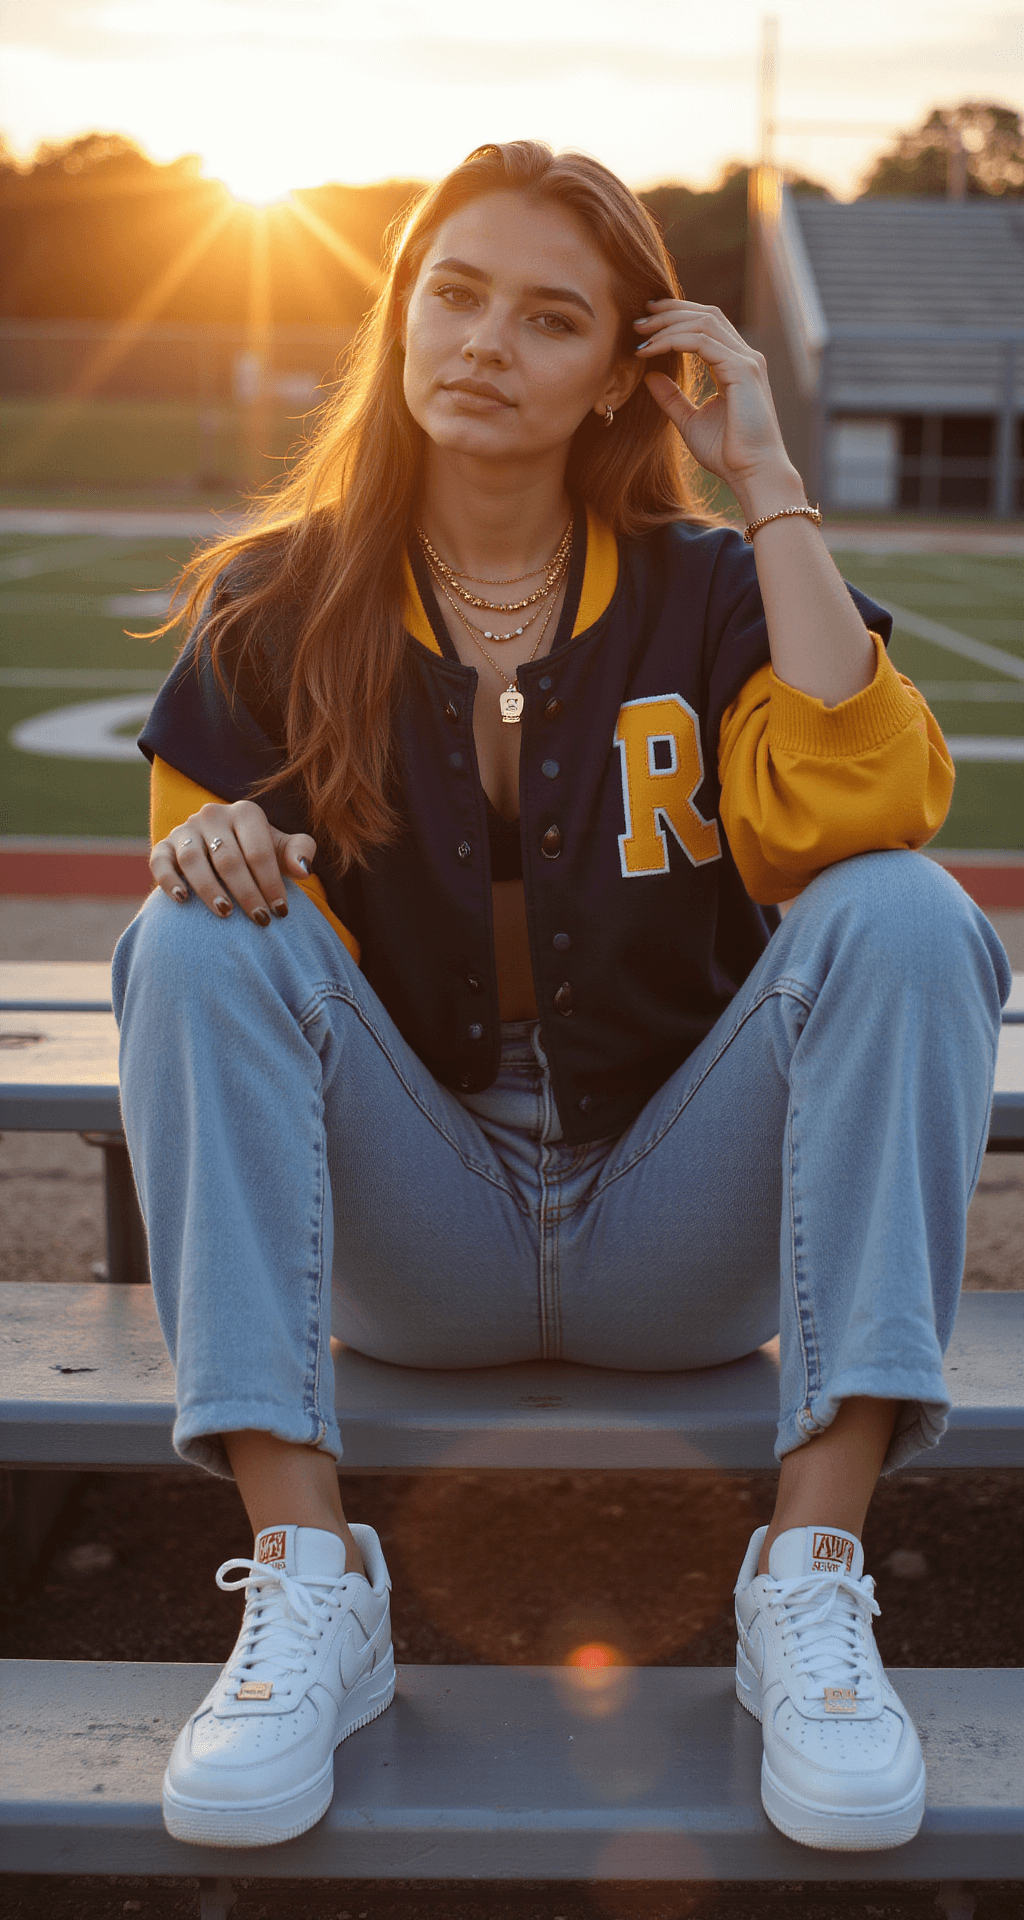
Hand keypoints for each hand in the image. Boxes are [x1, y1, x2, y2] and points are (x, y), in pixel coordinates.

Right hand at [150, 799, 316, 924]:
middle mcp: (212, 815)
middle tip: (259, 919)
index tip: (280, 911)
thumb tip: (303, 869)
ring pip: (194, 860)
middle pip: (228, 858)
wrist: (222, 852)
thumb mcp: (282, 849)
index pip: (259, 851)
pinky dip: (169, 880)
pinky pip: (160, 862)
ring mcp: (185, 830)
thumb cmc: (258, 854)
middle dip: (246, 892)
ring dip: (208, 888)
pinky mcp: (163, 846)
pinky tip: (183, 900)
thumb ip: (300, 851)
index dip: (271, 883)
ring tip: (225, 913)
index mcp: (245, 813)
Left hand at [635, 300, 800, 514]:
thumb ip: (672, 398)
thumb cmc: (728, 453)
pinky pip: (703, 342)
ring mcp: (746, 361)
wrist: (752, 473)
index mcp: (735, 365)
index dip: (676, 317)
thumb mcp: (691, 421)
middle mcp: (744, 357)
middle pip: (706, 315)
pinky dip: (674, 340)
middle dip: (669, 312)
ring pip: (704, 322)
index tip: (645, 324)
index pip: (706, 325)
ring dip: (668, 324)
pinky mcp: (742, 370)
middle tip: (638, 319)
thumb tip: (649, 376)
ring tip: (640, 333)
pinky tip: (652, 349)